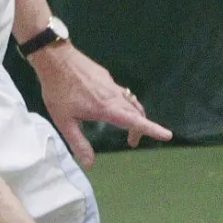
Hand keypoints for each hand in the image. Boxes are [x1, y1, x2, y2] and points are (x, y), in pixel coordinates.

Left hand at [29, 45, 171, 167]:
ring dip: (134, 115)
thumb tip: (89, 164)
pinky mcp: (105, 77)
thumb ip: (78, 143)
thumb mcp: (64, 121)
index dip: (152, 129)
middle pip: (137, 112)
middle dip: (140, 128)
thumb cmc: (58, 90)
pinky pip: (121, 92)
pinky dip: (124, 103)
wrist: (56, 58)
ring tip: (125, 126)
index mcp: (106, 108)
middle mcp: (114, 95)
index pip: (135, 121)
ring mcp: (111, 84)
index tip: (167, 135)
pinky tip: (109, 106)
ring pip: (131, 101)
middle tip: (132, 142)